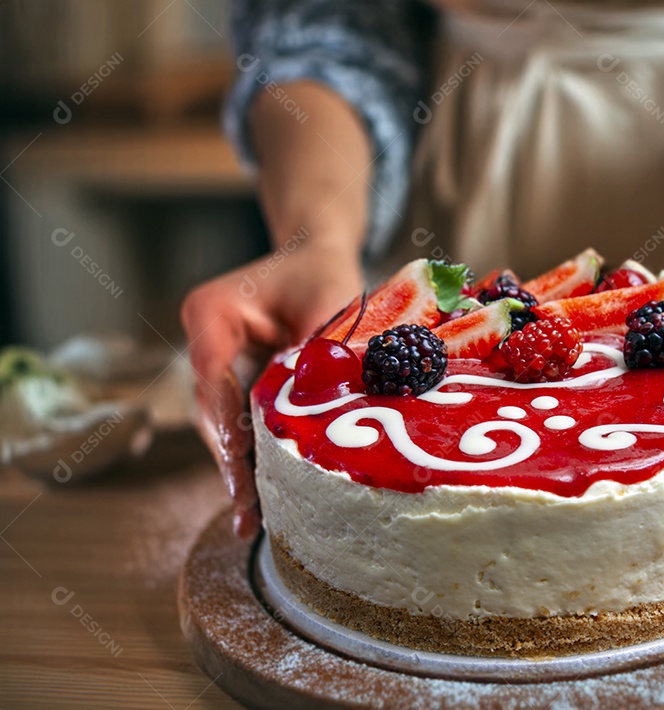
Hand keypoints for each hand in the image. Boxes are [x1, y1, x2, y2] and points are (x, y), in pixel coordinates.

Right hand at [181, 243, 361, 537]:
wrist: (319, 259)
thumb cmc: (325, 275)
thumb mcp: (330, 306)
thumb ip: (322, 355)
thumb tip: (331, 412)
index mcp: (211, 311)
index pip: (212, 371)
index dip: (227, 417)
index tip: (239, 455)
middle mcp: (204, 340)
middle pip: (211, 408)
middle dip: (231, 460)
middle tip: (247, 509)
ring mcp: (215, 365)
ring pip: (222, 425)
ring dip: (239, 469)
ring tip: (251, 521)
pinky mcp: (235, 384)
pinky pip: (240, 424)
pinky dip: (253, 457)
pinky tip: (261, 502)